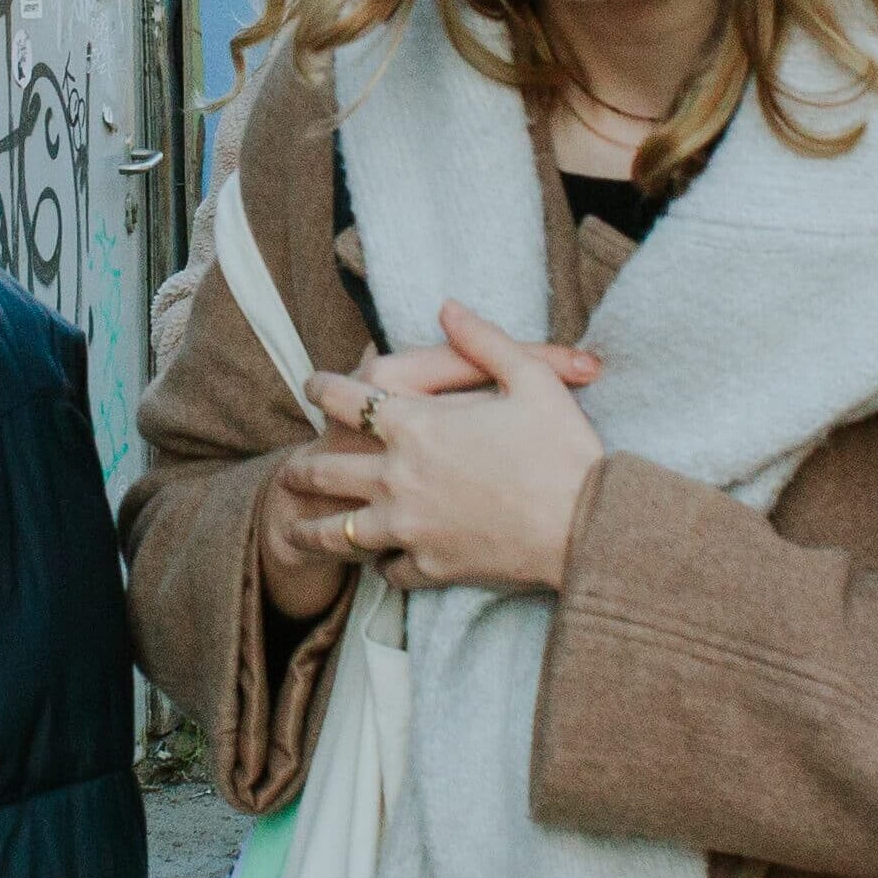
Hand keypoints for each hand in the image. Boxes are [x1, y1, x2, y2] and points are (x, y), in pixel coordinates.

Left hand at [257, 333, 598, 618]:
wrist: (585, 529)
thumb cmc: (564, 450)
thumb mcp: (532, 379)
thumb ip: (483, 340)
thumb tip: (448, 308)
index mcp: (416, 425)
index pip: (346, 399)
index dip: (322, 388)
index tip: (311, 385)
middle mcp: (397, 477)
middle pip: (325, 470)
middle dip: (302, 467)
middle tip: (292, 467)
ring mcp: (407, 527)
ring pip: (340, 531)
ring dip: (314, 528)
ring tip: (298, 529)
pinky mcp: (428, 567)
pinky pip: (386, 569)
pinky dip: (379, 564)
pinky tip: (377, 562)